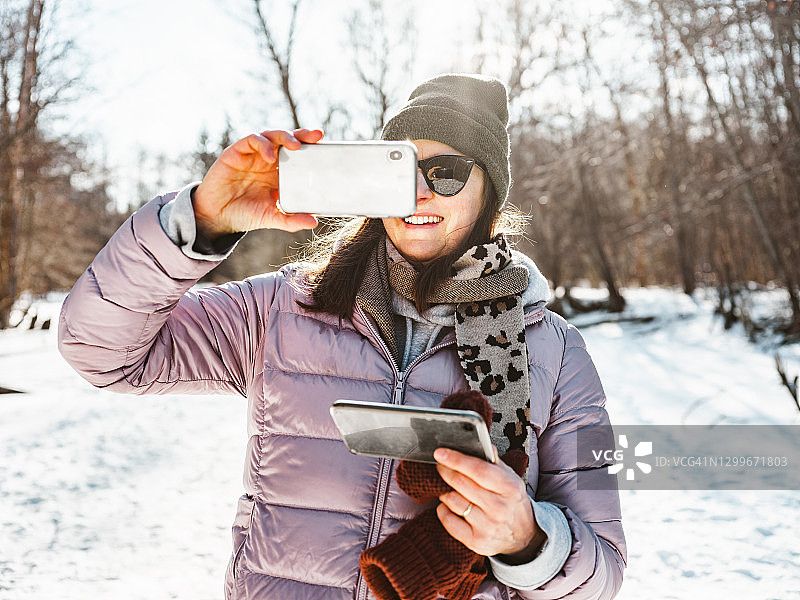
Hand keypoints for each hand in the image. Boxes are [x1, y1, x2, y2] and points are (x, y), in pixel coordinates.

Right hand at [192, 128, 322, 239]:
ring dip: (285, 136)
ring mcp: (253, 154)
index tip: (327, 147)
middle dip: (304, 135)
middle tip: (318, 135)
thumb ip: (291, 220)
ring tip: (296, 145)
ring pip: (272, 135)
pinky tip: (268, 155)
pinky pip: (252, 140)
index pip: (299, 155)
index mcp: (280, 173)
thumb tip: (314, 222)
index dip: (312, 148)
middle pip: (289, 140)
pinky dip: (262, 144)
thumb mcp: (272, 217)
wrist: (217, 215)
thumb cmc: (245, 214)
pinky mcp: (236, 152)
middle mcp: (268, 160)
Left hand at [434, 447, 546, 562]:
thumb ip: (494, 461)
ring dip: (445, 491)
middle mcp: (499, 508)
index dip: (457, 460)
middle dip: (446, 472)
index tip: (440, 453)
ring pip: (453, 501)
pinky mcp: (476, 542)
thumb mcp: (511, 478)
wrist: (524, 536)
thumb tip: (479, 443)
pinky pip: (448, 521)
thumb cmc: (512, 501)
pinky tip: (450, 506)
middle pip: (462, 484)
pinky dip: (443, 510)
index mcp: (509, 488)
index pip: (478, 470)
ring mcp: (488, 527)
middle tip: (441, 466)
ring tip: (450, 488)